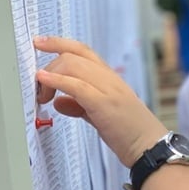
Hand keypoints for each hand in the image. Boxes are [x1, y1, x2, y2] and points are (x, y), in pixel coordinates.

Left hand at [34, 36, 166, 166]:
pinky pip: (77, 86)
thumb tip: (59, 101)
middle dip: (49, 64)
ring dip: (50, 75)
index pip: (84, 51)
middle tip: (38, 86)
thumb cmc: (129, 132)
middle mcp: (110, 79)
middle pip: (74, 55)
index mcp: (111, 79)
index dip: (60, 43)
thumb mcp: (100, 115)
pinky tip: (44, 80)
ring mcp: (109, 90)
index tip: (40, 42)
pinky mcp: (105, 104)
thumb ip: (79, 105)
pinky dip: (57, 81)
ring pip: (73, 66)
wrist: (150, 146)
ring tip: (42, 94)